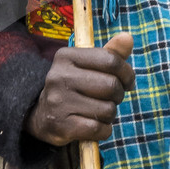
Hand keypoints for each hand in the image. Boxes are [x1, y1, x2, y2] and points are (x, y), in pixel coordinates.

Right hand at [25, 29, 134, 147]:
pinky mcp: (61, 126)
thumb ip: (110, 53)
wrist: (41, 114)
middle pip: (111, 85)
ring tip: (97, 112)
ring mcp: (58, 102)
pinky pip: (99, 129)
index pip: (110, 60)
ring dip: (110, 115)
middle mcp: (59, 76)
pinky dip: (104, 130)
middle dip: (118, 95)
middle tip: (110, 99)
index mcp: (66, 56)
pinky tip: (94, 126)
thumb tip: (128, 38)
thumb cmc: (74, 87)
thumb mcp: (88, 66)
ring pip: (108, 110)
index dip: (127, 73)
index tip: (127, 82)